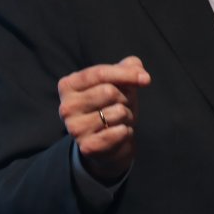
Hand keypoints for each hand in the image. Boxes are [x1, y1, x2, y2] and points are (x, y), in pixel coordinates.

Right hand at [57, 56, 151, 182]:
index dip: (126, 74)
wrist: (108, 141)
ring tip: (119, 120)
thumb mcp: (119, 81)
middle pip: (109, 92)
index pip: (99, 73)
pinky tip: (119, 132)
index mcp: (68, 85)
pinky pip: (119, 132)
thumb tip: (140, 73)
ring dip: (127, 115)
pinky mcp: (87, 147)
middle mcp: (66, 107)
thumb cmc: (112, 104)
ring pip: (117, 112)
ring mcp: (74, 128)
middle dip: (125, 98)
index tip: (146, 79)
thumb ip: (129, 67)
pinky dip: (127, 131)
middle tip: (122, 105)